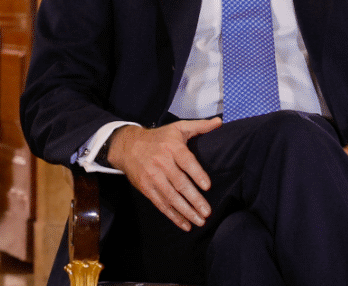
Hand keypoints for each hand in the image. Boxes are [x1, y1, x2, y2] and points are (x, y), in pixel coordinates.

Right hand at [107, 117, 221, 230]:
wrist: (128, 146)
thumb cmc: (159, 138)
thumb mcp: (178, 128)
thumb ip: (200, 126)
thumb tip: (219, 122)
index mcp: (172, 147)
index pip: (186, 161)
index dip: (197, 174)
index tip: (207, 186)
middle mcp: (162, 163)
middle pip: (179, 183)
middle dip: (194, 199)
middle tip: (207, 212)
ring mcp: (153, 177)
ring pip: (171, 197)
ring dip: (185, 211)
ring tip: (199, 221)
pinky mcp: (146, 188)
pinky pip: (161, 204)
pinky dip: (173, 216)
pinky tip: (185, 224)